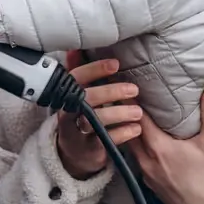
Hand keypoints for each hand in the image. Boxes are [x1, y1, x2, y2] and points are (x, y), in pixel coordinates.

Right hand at [55, 51, 143, 178]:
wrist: (74, 154)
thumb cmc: (78, 117)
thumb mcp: (75, 96)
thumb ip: (77, 74)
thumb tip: (75, 48)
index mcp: (65, 96)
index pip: (75, 78)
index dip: (94, 70)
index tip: (115, 64)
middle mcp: (68, 113)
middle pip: (86, 99)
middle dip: (110, 92)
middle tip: (133, 89)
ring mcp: (77, 133)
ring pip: (95, 121)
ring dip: (119, 113)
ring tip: (138, 112)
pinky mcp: (89, 149)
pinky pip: (106, 140)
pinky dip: (123, 133)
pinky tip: (136, 129)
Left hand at [127, 81, 203, 203]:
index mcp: (158, 149)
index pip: (136, 118)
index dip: (131, 100)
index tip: (127, 84)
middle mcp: (146, 162)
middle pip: (128, 132)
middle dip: (126, 114)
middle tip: (124, 95)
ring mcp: (146, 176)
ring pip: (131, 148)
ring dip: (130, 131)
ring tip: (132, 114)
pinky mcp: (151, 186)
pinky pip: (137, 161)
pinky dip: (137, 147)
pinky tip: (145, 141)